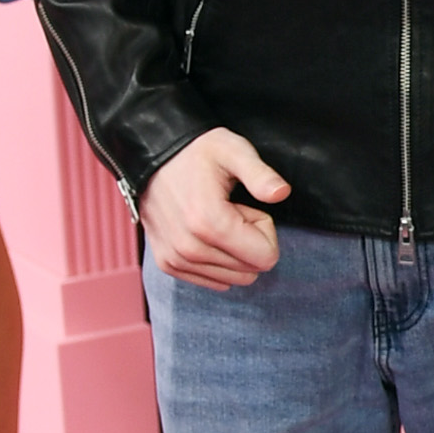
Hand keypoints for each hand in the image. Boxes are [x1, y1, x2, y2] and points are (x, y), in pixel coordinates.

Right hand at [139, 127, 289, 288]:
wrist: (152, 157)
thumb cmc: (196, 153)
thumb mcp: (233, 151)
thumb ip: (260, 174)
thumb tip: (281, 192)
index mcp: (209, 223)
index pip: (266, 257)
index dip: (264, 229)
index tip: (244, 207)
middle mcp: (190, 248)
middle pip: (251, 270)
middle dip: (249, 241)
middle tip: (230, 212)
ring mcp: (176, 259)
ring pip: (233, 278)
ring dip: (231, 250)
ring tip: (214, 219)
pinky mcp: (168, 264)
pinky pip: (213, 281)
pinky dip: (216, 260)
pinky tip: (202, 232)